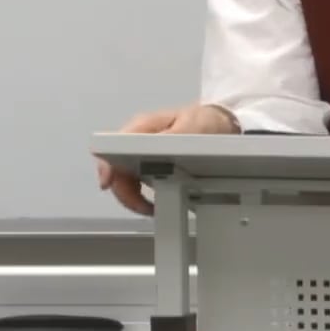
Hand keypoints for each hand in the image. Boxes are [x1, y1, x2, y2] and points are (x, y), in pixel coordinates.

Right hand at [95, 104, 238, 214]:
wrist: (221, 123)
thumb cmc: (205, 122)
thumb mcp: (190, 129)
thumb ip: (164, 141)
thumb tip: (138, 150)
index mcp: (142, 127)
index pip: (111, 147)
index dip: (108, 168)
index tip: (110, 185)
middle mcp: (137, 139)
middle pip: (115, 168)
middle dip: (125, 192)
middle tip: (146, 207)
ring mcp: (141, 151)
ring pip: (123, 178)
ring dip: (132, 197)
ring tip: (151, 208)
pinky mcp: (148, 162)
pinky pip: (134, 181)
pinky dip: (140, 195)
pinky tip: (153, 202)